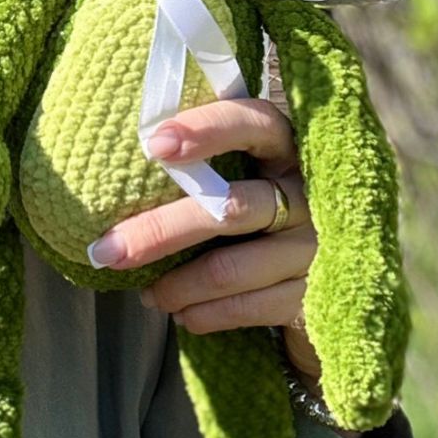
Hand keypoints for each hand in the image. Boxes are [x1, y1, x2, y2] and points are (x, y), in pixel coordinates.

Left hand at [90, 98, 321, 379]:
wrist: (331, 282)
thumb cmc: (258, 217)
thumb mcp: (242, 178)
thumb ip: (203, 170)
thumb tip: (114, 180)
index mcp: (287, 147)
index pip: (253, 122)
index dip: (207, 129)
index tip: (153, 145)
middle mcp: (308, 192)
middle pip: (229, 209)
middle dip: (160, 231)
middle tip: (106, 251)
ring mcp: (317, 246)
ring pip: (230, 267)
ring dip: (176, 286)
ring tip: (147, 295)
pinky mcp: (315, 295)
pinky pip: (248, 307)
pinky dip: (205, 314)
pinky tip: (182, 314)